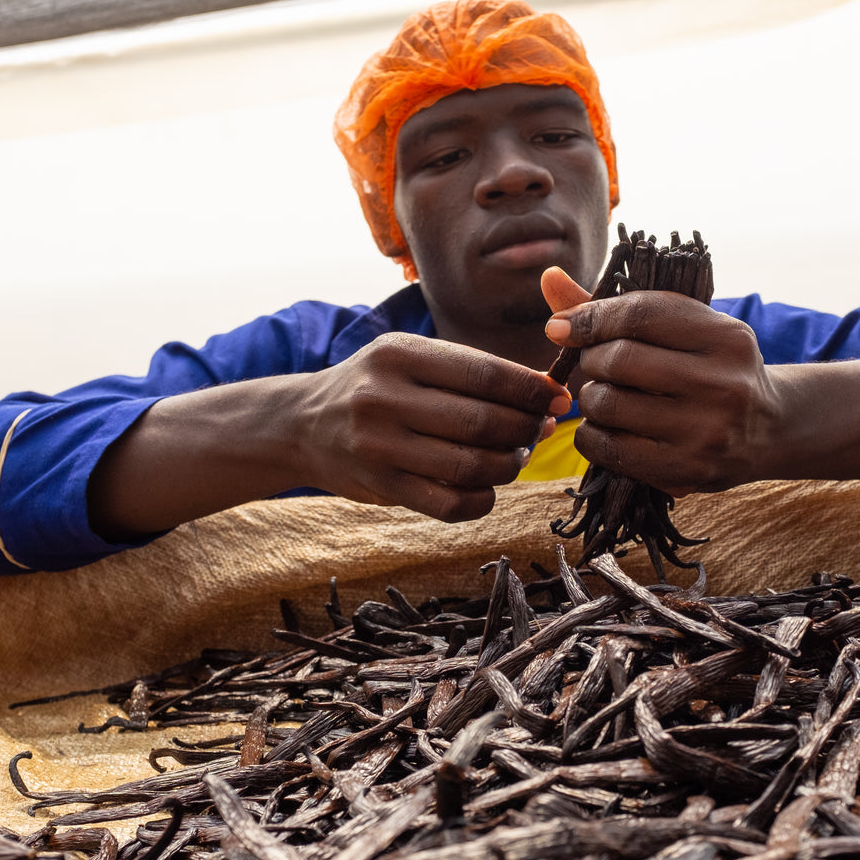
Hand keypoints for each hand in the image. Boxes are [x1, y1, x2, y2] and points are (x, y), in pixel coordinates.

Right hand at [89, 333, 570, 538]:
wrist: (302, 424)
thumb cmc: (376, 386)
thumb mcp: (411, 357)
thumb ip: (472, 371)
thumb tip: (547, 396)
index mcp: (399, 354)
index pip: (484, 373)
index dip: (531, 389)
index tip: (557, 399)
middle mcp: (384, 397)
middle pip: (481, 422)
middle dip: (523, 430)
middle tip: (536, 432)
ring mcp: (378, 446)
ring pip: (469, 466)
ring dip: (506, 467)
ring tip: (511, 457)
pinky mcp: (379, 487)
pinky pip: (448, 504)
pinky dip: (480, 500)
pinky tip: (485, 488)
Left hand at [542, 271, 776, 494]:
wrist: (767, 430)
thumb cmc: (711, 367)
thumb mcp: (685, 329)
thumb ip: (618, 308)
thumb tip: (549, 279)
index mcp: (727, 337)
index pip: (640, 314)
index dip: (590, 316)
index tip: (563, 326)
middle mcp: (722, 384)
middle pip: (618, 359)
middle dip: (591, 358)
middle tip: (596, 364)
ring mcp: (705, 433)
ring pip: (606, 404)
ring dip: (590, 396)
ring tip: (607, 395)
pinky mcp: (684, 472)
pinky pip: (605, 447)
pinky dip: (591, 433)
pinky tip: (608, 426)